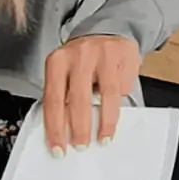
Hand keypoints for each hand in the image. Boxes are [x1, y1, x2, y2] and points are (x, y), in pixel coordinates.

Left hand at [42, 35, 140, 155]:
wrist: (106, 30)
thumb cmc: (81, 61)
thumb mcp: (64, 73)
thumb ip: (62, 97)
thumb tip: (61, 134)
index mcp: (58, 61)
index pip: (53, 100)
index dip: (55, 128)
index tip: (58, 149)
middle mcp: (79, 54)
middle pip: (79, 98)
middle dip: (79, 128)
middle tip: (80, 146)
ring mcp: (104, 53)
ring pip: (107, 94)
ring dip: (105, 123)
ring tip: (102, 139)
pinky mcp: (125, 54)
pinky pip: (124, 86)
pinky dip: (120, 101)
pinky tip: (116, 106)